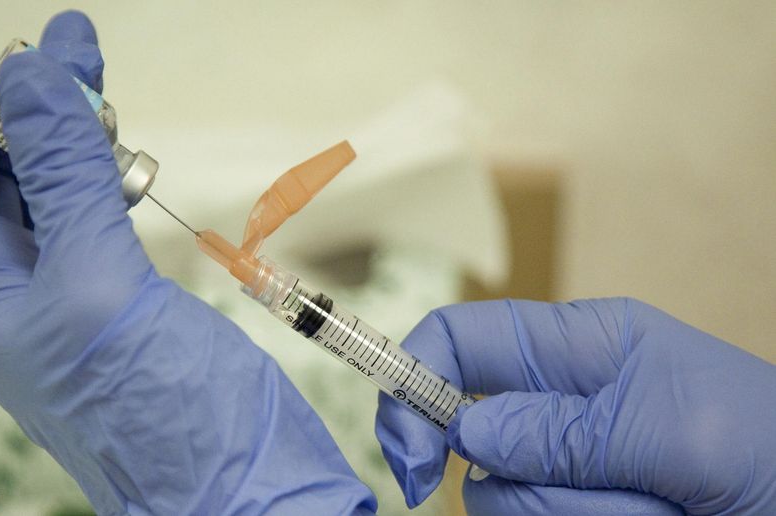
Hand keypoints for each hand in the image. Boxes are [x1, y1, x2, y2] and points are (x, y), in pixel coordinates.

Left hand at [0, 11, 374, 514]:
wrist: (238, 485)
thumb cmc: (157, 408)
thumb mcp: (98, 283)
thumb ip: (65, 180)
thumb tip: (33, 78)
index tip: (27, 62)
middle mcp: (14, 295)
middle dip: (30, 115)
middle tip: (80, 61)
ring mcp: (71, 297)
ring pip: (51, 196)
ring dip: (74, 144)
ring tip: (109, 107)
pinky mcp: (123, 300)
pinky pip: (96, 222)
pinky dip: (110, 181)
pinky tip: (131, 163)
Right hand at [376, 298, 775, 513]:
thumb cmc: (765, 445)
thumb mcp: (670, 431)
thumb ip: (564, 432)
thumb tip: (468, 435)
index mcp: (576, 346)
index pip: (462, 338)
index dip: (415, 378)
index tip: (411, 453)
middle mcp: (559, 402)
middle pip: (473, 440)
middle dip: (525, 482)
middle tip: (585, 499)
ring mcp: (567, 463)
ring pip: (504, 500)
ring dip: (575, 515)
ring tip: (652, 508)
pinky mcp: (576, 507)